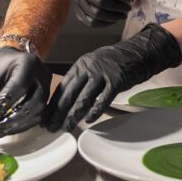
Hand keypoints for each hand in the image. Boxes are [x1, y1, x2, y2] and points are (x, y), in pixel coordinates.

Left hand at [0, 46, 51, 136]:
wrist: (10, 62)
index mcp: (27, 63)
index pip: (18, 86)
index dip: (4, 103)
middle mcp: (42, 76)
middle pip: (33, 102)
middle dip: (13, 118)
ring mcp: (47, 88)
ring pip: (38, 112)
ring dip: (19, 124)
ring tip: (1, 130)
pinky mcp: (46, 99)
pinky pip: (38, 116)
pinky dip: (23, 125)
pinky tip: (9, 129)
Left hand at [43, 23, 181, 131]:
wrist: (136, 53)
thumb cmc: (112, 62)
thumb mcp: (92, 66)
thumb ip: (80, 79)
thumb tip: (65, 100)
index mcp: (80, 65)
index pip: (63, 86)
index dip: (53, 103)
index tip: (45, 117)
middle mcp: (89, 69)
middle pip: (70, 93)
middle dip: (59, 112)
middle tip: (51, 127)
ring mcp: (103, 74)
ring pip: (84, 98)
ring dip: (73, 115)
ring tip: (66, 127)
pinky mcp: (117, 81)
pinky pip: (103, 99)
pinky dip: (95, 110)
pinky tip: (88, 120)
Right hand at [73, 0, 131, 26]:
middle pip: (100, 1)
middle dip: (118, 7)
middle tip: (128, 8)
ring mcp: (78, 2)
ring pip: (96, 14)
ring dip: (113, 16)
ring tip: (123, 15)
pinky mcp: (79, 13)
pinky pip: (91, 22)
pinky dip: (104, 23)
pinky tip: (113, 20)